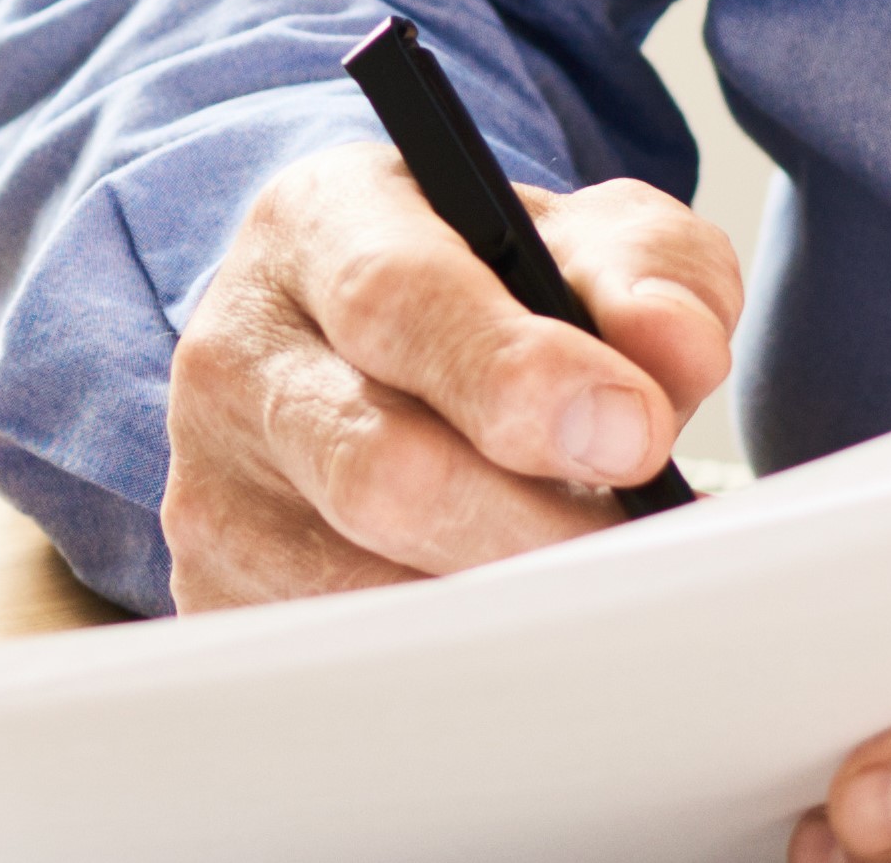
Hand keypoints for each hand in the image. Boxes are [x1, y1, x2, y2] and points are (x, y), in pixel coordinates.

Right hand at [161, 140, 739, 608]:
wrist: (363, 344)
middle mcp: (239, 354)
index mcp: (318, 227)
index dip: (518, 376)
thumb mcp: (577, 240)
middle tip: (639, 542)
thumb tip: (675, 351)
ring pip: (367, 590)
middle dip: (534, 521)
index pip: (394, 300)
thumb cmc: (482, 287)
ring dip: (506, 600)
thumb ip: (646, 274)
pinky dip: (455, 659)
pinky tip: (516, 622)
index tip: (634, 432)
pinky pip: (347, 663)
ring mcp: (215, 487)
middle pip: (380, 471)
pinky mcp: (217, 596)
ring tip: (590, 574)